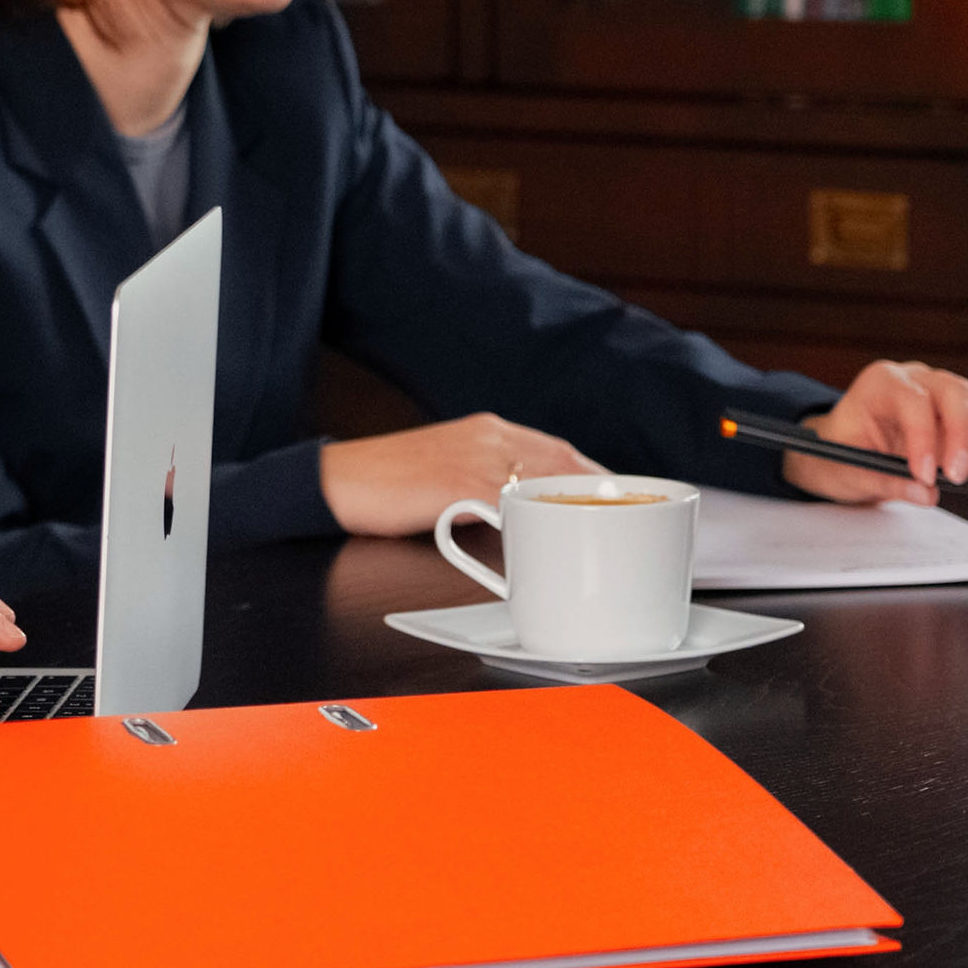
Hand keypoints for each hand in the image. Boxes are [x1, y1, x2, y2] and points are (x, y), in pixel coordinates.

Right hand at [319, 414, 604, 537]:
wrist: (334, 481)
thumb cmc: (383, 482)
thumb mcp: (443, 471)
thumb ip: (485, 483)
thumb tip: (520, 513)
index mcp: (485, 430)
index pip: (556, 446)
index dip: (593, 470)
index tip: (619, 493)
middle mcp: (488, 437)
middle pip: (562, 458)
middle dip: (600, 486)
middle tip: (633, 514)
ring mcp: (475, 459)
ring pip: (545, 476)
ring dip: (581, 502)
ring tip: (610, 528)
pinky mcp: (460, 485)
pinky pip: (513, 501)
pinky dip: (541, 517)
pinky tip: (558, 537)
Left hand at [784, 361, 967, 502]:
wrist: (839, 451)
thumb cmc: (838, 454)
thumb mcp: (846, 470)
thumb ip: (884, 481)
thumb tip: (927, 494)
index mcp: (880, 383)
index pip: (913, 400)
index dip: (923, 437)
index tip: (925, 474)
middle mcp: (914, 378)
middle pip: (954, 391)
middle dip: (962, 436)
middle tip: (957, 476)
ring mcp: (940, 390)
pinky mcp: (959, 412)